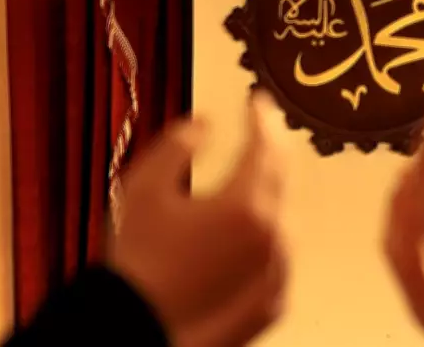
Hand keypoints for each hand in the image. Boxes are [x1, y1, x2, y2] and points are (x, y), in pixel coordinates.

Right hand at [109, 92, 287, 346]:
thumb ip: (178, 144)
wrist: (137, 329)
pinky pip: (281, 251)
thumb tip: (205, 123)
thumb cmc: (138, 260)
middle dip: (273, 145)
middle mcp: (273, 236)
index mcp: (246, 205)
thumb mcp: (144, 188)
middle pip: (283, 176)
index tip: (257, 99)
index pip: (265, 145)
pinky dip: (273, 228)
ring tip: (261, 168)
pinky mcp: (275, 299)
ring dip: (274, 186)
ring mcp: (279, 271)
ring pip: (286, 214)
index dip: (261, 117)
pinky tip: (258, 222)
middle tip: (265, 124)